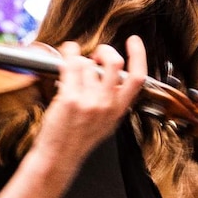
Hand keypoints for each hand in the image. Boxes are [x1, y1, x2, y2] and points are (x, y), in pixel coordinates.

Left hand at [31, 36, 146, 169]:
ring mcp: (89, 101)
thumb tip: (112, 75)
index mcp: (119, 109)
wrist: (59, 156)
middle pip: (115, 63)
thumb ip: (113, 100)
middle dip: (105, 51)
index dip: (139, 54)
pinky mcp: (70, 98)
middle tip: (97, 55)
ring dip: (79, 62)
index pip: (137, 77)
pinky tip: (67, 53)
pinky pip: (71, 65)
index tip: (134, 41)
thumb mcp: (107, 122)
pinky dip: (68, 53)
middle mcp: (107, 104)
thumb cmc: (80, 139)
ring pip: (88, 64)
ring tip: (73, 72)